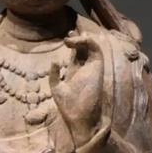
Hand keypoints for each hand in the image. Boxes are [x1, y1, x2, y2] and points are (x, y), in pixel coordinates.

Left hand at [49, 32, 104, 147]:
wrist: (79, 118)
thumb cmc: (68, 108)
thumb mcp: (57, 88)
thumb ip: (54, 75)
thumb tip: (55, 60)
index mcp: (75, 72)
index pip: (77, 53)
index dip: (74, 43)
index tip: (67, 38)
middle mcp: (85, 69)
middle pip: (85, 48)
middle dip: (79, 38)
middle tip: (70, 34)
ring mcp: (92, 69)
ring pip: (92, 47)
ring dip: (83, 39)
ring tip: (71, 39)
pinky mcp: (97, 69)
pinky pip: (97, 51)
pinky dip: (89, 43)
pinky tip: (78, 41)